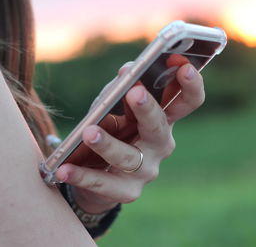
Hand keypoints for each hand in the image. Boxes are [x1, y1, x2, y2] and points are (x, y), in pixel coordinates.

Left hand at [55, 61, 204, 213]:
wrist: (98, 171)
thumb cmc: (111, 129)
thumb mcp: (115, 106)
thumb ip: (121, 88)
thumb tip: (126, 71)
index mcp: (164, 119)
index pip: (187, 101)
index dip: (190, 84)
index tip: (182, 64)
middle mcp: (160, 144)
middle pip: (159, 127)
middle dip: (148, 109)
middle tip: (135, 93)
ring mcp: (146, 170)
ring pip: (128, 157)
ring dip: (108, 144)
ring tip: (89, 133)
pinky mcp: (127, 191)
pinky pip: (103, 183)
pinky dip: (82, 175)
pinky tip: (64, 169)